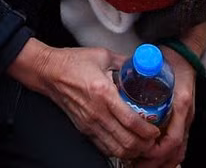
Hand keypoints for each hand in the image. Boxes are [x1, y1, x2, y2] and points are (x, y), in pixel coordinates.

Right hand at [9, 41, 160, 160]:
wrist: (49, 72)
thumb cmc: (73, 62)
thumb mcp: (103, 55)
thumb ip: (125, 62)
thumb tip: (142, 64)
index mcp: (103, 93)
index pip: (130, 120)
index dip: (147, 130)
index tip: (156, 129)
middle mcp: (97, 112)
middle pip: (126, 141)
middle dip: (144, 145)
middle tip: (154, 139)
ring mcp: (89, 123)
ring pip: (115, 148)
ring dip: (132, 150)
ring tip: (143, 144)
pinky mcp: (84, 129)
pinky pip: (104, 147)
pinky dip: (118, 149)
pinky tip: (125, 143)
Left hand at [129, 33, 202, 167]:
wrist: (185, 54)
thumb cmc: (170, 61)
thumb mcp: (154, 66)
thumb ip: (139, 73)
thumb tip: (118, 82)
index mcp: (180, 104)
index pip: (173, 139)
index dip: (157, 150)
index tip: (142, 153)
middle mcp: (185, 115)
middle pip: (175, 151)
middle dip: (156, 162)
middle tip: (136, 166)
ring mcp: (185, 119)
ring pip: (177, 152)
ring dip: (161, 162)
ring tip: (141, 166)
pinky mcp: (183, 121)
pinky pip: (178, 146)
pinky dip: (167, 157)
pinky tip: (154, 160)